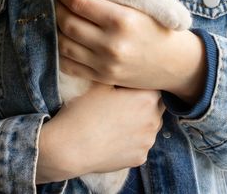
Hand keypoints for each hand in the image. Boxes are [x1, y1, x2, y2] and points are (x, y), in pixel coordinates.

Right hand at [36, 82, 164, 182]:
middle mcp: (154, 120)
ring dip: (140, 123)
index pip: (155, 86)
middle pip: (157, 106)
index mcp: (148, 98)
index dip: (142, 85)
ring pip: (150, 127)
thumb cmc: (84, 111)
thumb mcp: (101, 84)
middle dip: (145, 104)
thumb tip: (127, 69)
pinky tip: (115, 139)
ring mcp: (148, 141)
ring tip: (117, 123)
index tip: (129, 87)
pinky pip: (140, 145)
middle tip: (123, 105)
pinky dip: (132, 142)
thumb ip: (121, 76)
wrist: (69, 147)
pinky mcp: (140, 158)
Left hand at [54, 0, 205, 103]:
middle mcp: (112, 44)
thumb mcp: (145, 2)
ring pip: (64, 45)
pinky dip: (60, 52)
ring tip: (58, 18)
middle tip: (57, 1)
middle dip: (56, 8)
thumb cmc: (160, 27)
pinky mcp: (103, 78)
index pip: (80, 3)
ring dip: (55, 29)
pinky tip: (64, 40)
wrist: (176, 63)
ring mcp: (106, 64)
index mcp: (123, 20)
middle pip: (67, 23)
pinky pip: (69, 66)